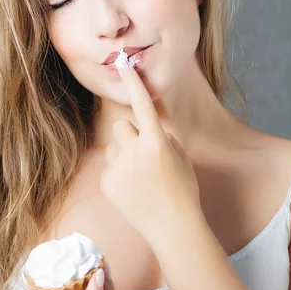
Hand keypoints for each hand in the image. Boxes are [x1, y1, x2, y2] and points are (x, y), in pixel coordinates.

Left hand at [99, 54, 201, 244]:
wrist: (173, 227)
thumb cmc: (183, 189)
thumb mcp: (180, 156)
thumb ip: (162, 136)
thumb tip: (146, 126)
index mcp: (156, 142)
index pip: (142, 104)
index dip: (133, 82)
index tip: (123, 62)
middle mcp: (134, 152)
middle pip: (121, 125)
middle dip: (130, 134)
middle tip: (143, 153)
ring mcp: (118, 168)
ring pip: (113, 146)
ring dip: (123, 154)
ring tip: (139, 176)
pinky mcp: (107, 183)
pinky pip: (109, 166)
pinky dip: (118, 174)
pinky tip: (132, 189)